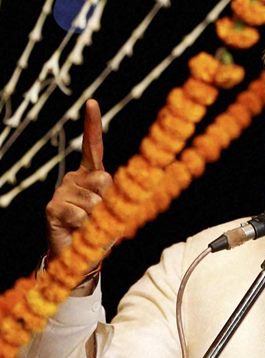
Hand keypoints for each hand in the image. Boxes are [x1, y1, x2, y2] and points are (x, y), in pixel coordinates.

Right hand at [45, 99, 112, 259]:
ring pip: (94, 201)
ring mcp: (61, 191)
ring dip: (97, 217)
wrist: (78, 253)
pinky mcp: (52, 208)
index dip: (92, 125)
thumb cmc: (99, 229)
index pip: (92, 147)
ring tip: (88, 225)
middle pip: (104, 179)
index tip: (92, 103)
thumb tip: (119, 183)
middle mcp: (73, 178)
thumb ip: (117, 194)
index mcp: (89, 175)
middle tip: (100, 214)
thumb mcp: (113, 209)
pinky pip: (81, 215)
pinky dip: (85, 227)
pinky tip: (76, 229)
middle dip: (108, 199)